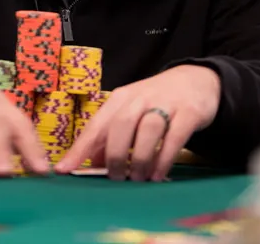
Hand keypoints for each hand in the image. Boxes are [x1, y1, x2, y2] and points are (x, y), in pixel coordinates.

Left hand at [56, 65, 220, 181]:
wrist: (196, 80)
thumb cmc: (156, 102)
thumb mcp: (130, 113)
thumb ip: (111, 136)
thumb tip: (92, 164)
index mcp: (120, 99)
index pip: (96, 125)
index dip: (79, 148)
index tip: (64, 169)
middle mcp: (140, 98)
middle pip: (120, 126)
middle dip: (115, 155)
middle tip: (116, 178)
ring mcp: (166, 103)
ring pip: (148, 130)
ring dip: (140, 159)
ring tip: (138, 178)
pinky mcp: (188, 112)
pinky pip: (174, 137)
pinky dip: (164, 158)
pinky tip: (158, 174)